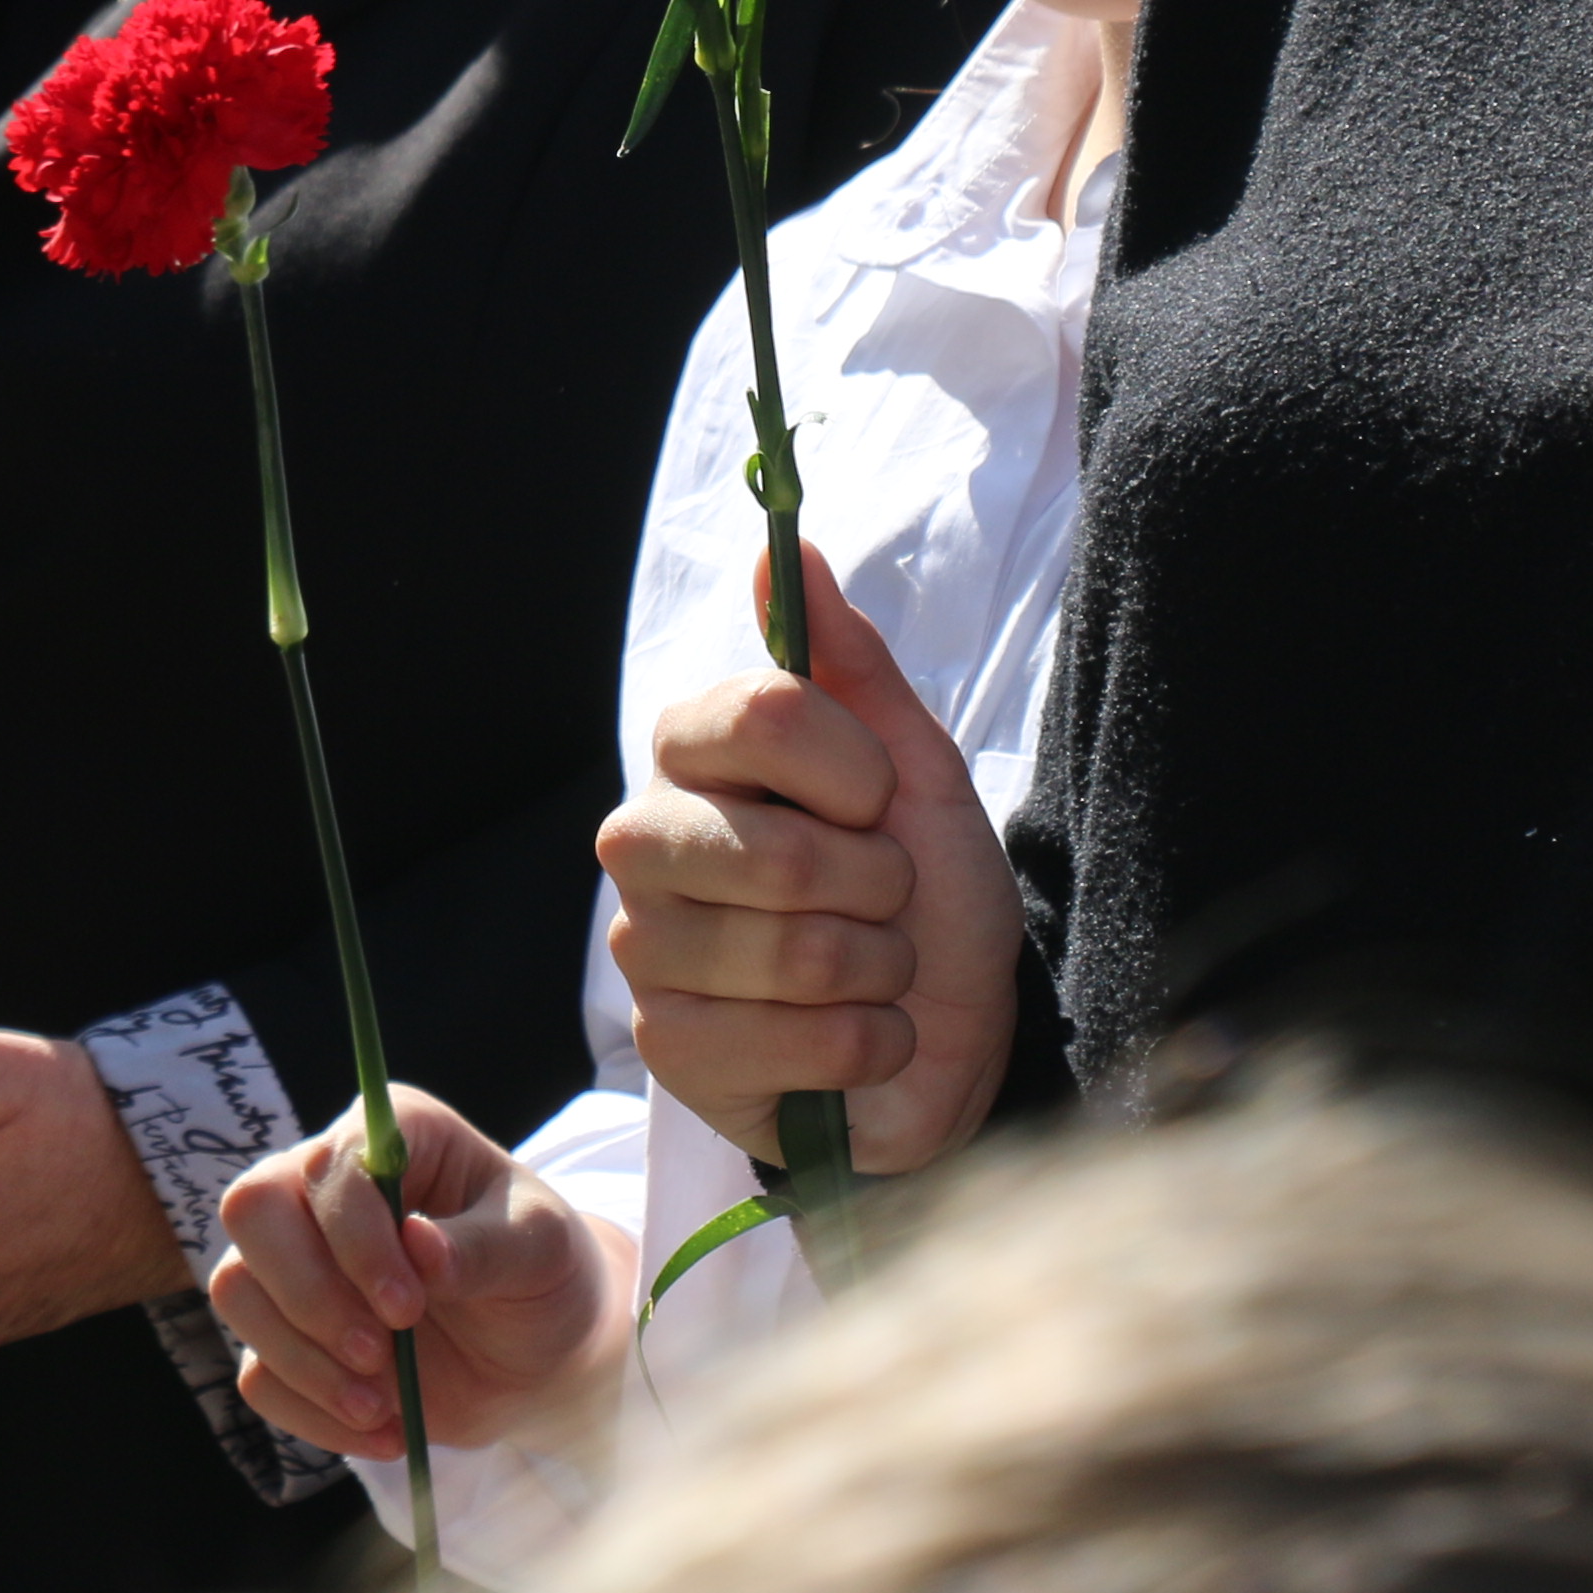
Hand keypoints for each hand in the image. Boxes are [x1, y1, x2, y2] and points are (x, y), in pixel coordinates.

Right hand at [212, 1087, 618, 1460]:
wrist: (543, 1355)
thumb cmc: (544, 1273)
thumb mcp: (541, 1250)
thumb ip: (484, 1246)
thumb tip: (419, 1246)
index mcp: (391, 1139)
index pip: (330, 1166)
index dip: (353, 1238)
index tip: (407, 1307)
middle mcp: (327, 1188)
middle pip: (252, 1211)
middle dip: (307, 1295)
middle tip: (375, 1354)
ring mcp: (299, 1262)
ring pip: (236, 1290)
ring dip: (303, 1360)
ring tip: (381, 1406)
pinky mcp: (292, 1336)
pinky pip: (257, 1372)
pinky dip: (311, 1413)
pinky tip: (382, 1431)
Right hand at [599, 547, 1018, 1181]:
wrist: (948, 1044)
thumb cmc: (926, 898)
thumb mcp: (916, 772)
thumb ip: (850, 664)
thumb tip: (789, 545)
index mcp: (696, 752)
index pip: (762, 713)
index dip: (852, 768)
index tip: (880, 801)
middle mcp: (646, 836)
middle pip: (778, 851)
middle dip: (878, 890)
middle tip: (883, 903)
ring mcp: (645, 945)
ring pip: (794, 954)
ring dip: (877, 975)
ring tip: (871, 974)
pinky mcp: (664, 1044)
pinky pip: (789, 1042)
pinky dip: (860, 1048)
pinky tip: (853, 1042)